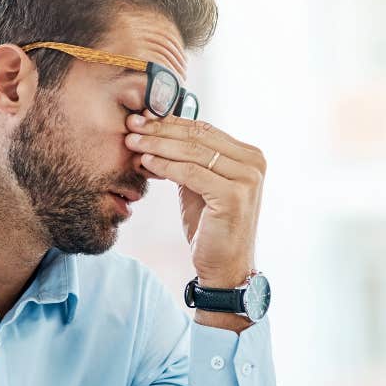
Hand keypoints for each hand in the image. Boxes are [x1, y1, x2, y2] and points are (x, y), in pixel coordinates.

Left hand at [124, 113, 265, 291]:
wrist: (225, 267)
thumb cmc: (210, 228)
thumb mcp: (199, 186)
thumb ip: (187, 161)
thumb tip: (154, 133)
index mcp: (249, 156)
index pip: (204, 130)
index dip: (170, 122)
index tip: (141, 117)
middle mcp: (254, 162)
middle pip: (198, 137)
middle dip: (160, 129)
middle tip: (132, 124)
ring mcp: (247, 178)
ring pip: (192, 152)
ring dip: (158, 145)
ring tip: (132, 142)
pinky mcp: (233, 195)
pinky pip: (190, 173)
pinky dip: (165, 166)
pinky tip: (144, 162)